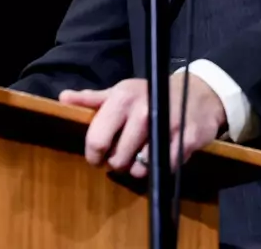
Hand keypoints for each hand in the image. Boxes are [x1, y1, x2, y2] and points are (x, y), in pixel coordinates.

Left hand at [60, 73, 227, 177]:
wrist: (197, 92)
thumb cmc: (150, 94)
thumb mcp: (121, 92)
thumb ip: (92, 99)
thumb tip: (63, 98)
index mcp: (122, 99)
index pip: (97, 139)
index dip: (94, 155)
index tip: (97, 157)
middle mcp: (143, 112)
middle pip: (118, 159)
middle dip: (117, 163)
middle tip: (122, 156)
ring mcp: (166, 126)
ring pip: (140, 169)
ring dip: (138, 169)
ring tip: (140, 156)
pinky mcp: (186, 140)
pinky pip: (163, 169)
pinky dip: (159, 168)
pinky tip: (159, 155)